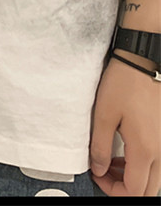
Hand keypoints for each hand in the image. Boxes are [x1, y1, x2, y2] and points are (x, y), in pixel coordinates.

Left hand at [90, 56, 160, 196]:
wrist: (144, 62)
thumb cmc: (124, 83)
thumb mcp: (103, 114)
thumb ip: (99, 145)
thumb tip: (98, 168)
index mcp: (145, 149)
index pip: (135, 191)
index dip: (114, 190)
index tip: (98, 176)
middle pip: (148, 190)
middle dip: (125, 188)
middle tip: (105, 173)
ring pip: (155, 178)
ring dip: (135, 177)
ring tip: (112, 162)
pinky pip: (158, 162)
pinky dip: (143, 165)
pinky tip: (126, 150)